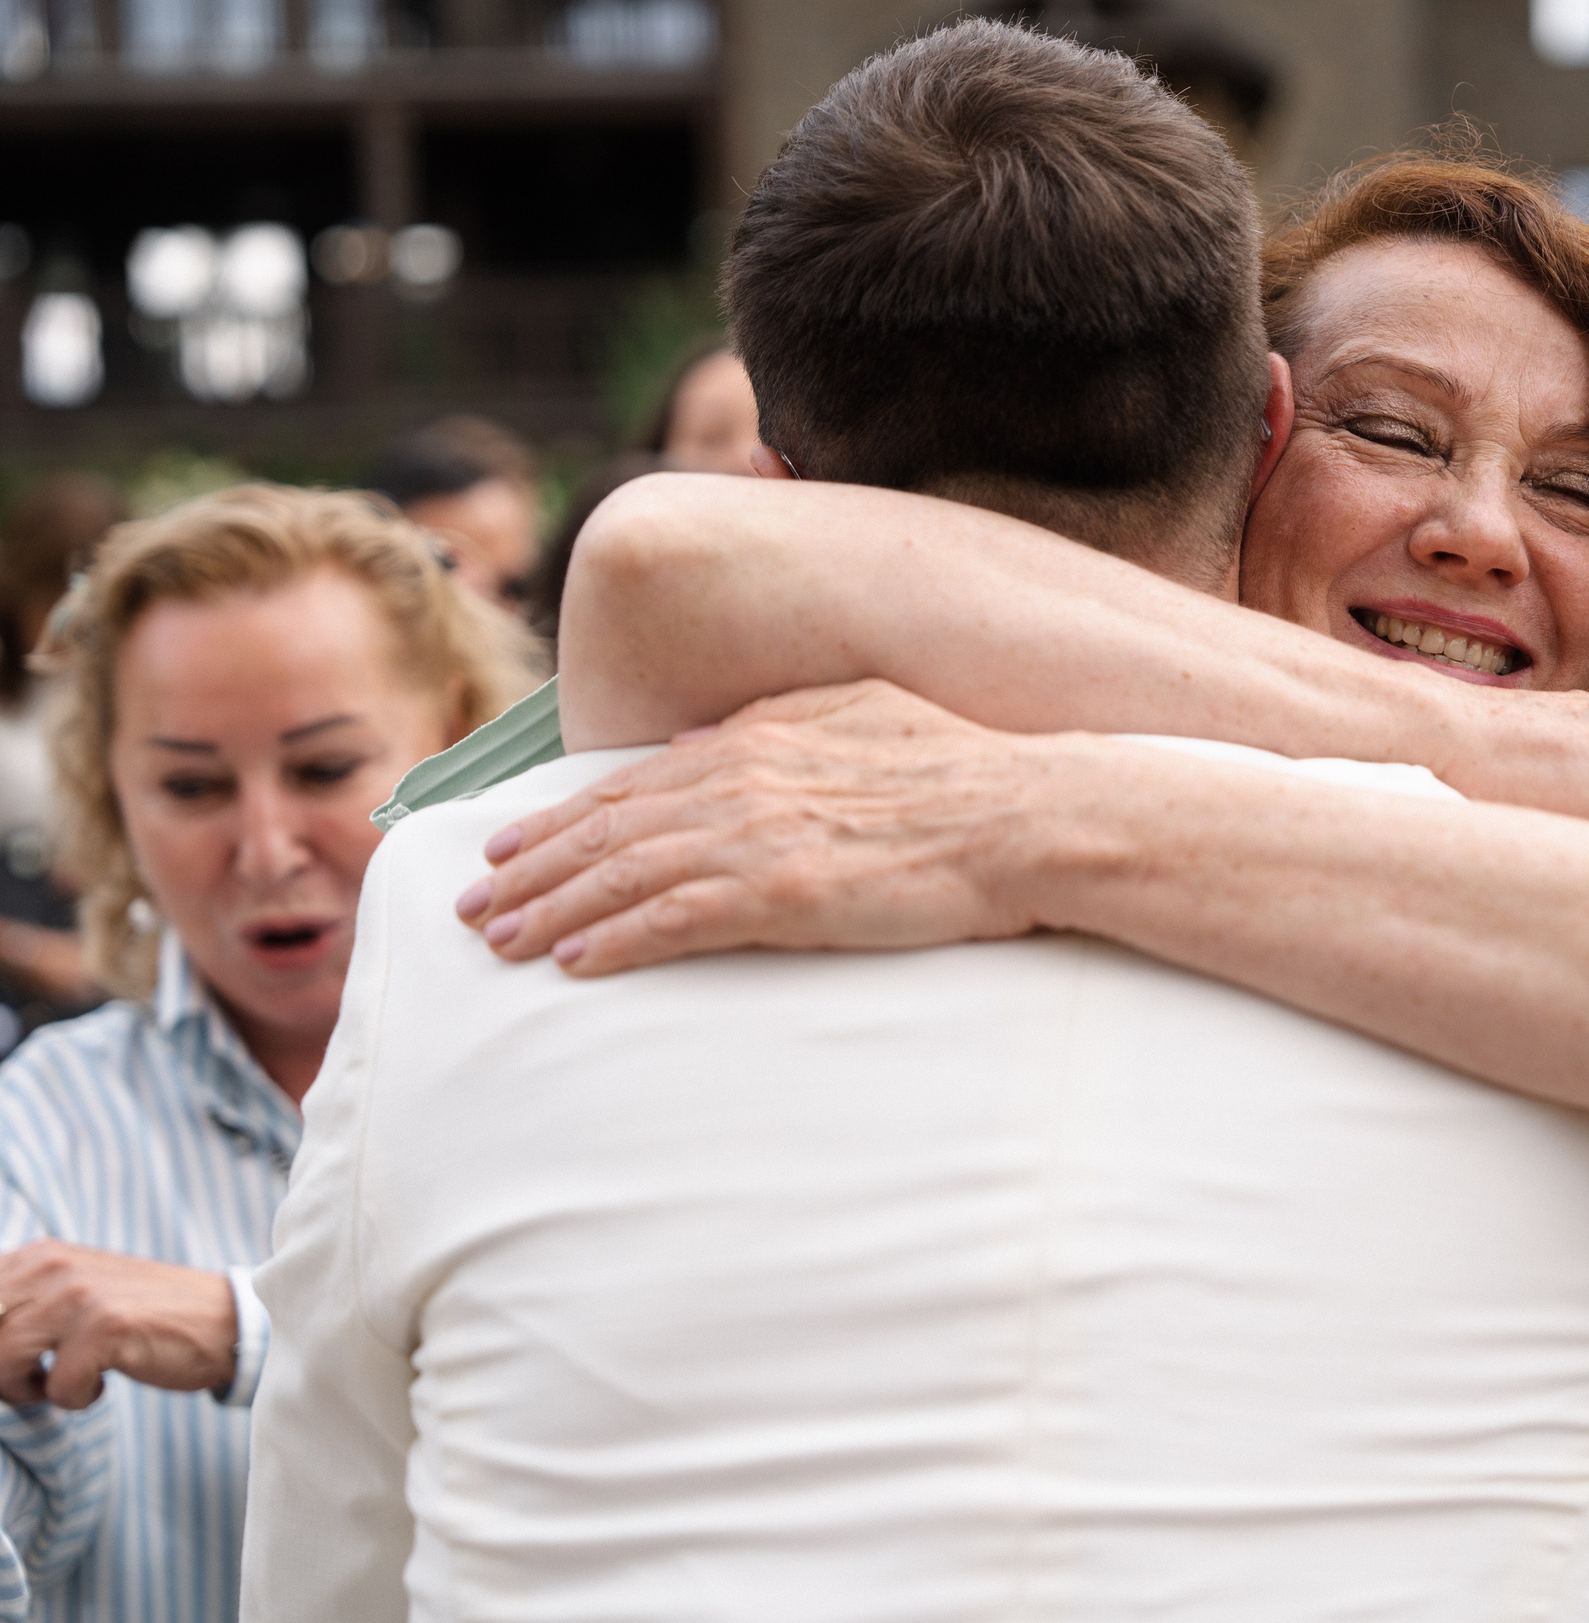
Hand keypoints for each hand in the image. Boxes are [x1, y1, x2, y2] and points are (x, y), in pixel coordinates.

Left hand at [0, 1241, 237, 1407]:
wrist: (222, 1320)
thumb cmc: (143, 1317)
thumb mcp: (73, 1293)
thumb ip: (24, 1301)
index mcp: (40, 1256)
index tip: (16, 1362)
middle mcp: (53, 1267)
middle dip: (2, 1372)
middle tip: (32, 1381)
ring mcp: (79, 1296)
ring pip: (3, 1361)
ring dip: (25, 1389)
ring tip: (58, 1383)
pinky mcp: (105, 1328)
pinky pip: (56, 1388)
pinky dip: (75, 1399)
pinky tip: (100, 1384)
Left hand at [459, 680, 1069, 976]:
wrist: (1027, 812)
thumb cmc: (967, 767)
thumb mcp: (865, 710)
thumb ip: (782, 719)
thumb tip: (705, 734)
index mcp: (758, 739)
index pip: (633, 784)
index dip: (563, 819)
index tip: (511, 847)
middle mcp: (740, 779)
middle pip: (608, 830)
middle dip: (531, 870)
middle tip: (475, 908)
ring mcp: (756, 835)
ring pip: (622, 875)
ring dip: (552, 911)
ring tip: (501, 944)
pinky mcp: (779, 892)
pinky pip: (671, 921)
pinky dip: (613, 941)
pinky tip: (574, 964)